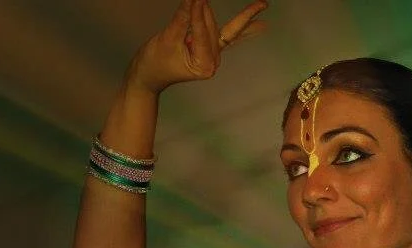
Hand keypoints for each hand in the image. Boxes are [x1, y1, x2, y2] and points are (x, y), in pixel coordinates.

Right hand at [127, 0, 266, 93]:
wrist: (148, 76)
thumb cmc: (155, 62)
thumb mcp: (167, 39)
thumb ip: (183, 19)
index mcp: (204, 65)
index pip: (201, 32)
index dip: (196, 12)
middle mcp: (213, 62)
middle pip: (212, 28)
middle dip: (203, 10)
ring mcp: (213, 56)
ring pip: (218, 28)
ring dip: (211, 12)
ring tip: (237, 7)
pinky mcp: (210, 50)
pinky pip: (230, 37)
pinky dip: (245, 30)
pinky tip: (263, 25)